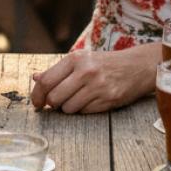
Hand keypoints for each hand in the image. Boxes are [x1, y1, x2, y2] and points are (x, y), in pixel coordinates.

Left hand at [30, 44, 158, 113]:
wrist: (135, 67)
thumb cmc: (104, 64)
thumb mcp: (81, 60)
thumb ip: (57, 70)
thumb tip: (35, 78)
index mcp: (75, 58)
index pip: (46, 81)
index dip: (37, 95)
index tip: (36, 103)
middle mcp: (85, 71)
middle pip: (54, 97)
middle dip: (52, 104)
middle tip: (56, 103)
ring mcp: (97, 86)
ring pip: (68, 108)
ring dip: (68, 108)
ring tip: (77, 98)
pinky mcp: (107, 100)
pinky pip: (84, 112)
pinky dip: (82, 110)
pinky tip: (90, 100)